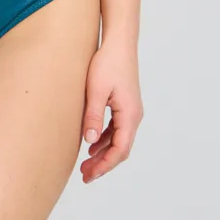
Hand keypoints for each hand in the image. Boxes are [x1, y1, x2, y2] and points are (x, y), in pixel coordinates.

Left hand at [79, 43, 141, 183]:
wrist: (119, 43)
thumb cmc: (107, 63)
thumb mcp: (96, 91)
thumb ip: (93, 117)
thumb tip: (89, 142)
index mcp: (129, 115)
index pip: (120, 149)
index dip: (105, 165)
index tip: (89, 175)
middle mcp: (134, 116)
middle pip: (121, 148)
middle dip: (104, 164)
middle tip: (84, 176)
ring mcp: (130, 110)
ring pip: (118, 140)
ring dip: (103, 153)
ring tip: (86, 165)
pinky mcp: (124, 105)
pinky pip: (116, 130)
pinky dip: (105, 140)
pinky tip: (91, 144)